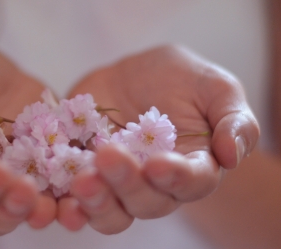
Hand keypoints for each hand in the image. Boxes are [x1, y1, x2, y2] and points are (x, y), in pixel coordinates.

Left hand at [57, 45, 259, 233]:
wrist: (131, 75)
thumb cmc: (180, 80)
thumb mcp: (214, 87)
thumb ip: (232, 119)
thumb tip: (231, 155)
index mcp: (192, 168)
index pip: (191, 183)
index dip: (177, 179)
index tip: (157, 163)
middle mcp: (155, 186)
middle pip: (146, 203)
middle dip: (127, 185)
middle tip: (107, 157)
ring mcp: (117, 184)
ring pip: (110, 212)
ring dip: (95, 203)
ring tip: (79, 182)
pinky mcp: (85, 174)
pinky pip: (74, 198)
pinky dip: (64, 202)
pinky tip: (54, 195)